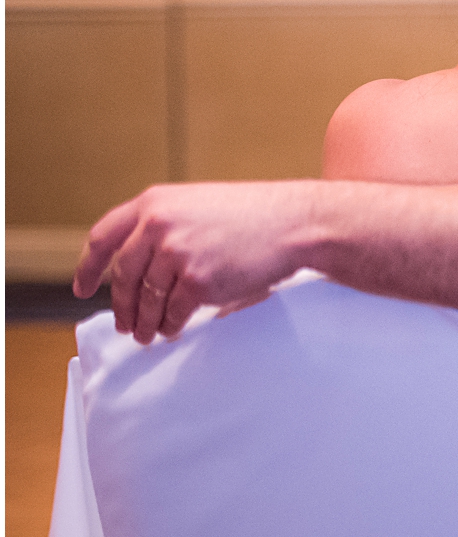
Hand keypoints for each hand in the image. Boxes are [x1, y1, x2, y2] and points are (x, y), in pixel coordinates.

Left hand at [73, 181, 318, 343]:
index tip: (82, 288)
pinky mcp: (197, 282)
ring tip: (147, 333)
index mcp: (155, 203)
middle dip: (121, 306)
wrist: (296, 222)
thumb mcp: (199, 205)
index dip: (87, 267)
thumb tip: (139, 268)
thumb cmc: (255, 214)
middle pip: (123, 277)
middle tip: (124, 323)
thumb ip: (164, 225)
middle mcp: (158, 226)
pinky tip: (174, 328)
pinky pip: (173, 313)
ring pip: (146, 300)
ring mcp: (177, 254)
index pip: (104, 238)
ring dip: (144, 321)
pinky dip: (170, 325)